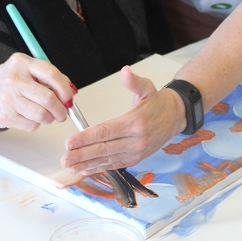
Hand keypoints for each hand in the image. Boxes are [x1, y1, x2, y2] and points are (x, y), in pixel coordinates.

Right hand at [0, 53, 73, 130]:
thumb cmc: (10, 81)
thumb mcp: (27, 70)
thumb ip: (50, 78)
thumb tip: (70, 91)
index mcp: (23, 63)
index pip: (51, 74)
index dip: (64, 89)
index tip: (69, 98)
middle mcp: (15, 79)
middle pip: (48, 98)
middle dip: (61, 110)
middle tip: (63, 113)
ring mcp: (8, 98)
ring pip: (42, 115)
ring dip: (50, 118)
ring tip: (47, 115)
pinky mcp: (5, 115)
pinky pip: (31, 125)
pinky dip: (36, 124)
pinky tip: (29, 116)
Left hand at [60, 67, 185, 175]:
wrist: (176, 117)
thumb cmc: (159, 103)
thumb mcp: (148, 88)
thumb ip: (134, 81)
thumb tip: (125, 71)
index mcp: (135, 123)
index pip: (105, 132)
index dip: (86, 138)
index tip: (70, 142)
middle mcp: (135, 141)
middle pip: (104, 149)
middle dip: (82, 155)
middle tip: (65, 158)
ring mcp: (136, 152)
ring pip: (107, 160)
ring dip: (87, 164)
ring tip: (71, 167)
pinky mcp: (136, 159)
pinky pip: (115, 164)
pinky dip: (99, 168)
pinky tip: (86, 169)